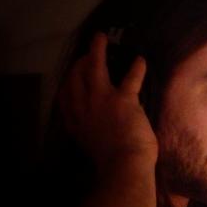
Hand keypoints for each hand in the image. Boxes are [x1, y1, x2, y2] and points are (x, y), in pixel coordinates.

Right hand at [58, 33, 157, 172]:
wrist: (123, 167)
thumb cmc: (114, 165)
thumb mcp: (94, 151)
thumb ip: (94, 137)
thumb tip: (102, 134)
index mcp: (77, 126)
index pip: (65, 99)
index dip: (68, 84)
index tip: (70, 76)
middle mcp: (84, 110)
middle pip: (75, 79)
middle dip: (79, 64)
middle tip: (85, 55)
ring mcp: (101, 102)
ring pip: (95, 69)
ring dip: (97, 51)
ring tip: (100, 38)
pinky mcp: (123, 100)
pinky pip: (130, 78)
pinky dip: (137, 68)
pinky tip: (140, 60)